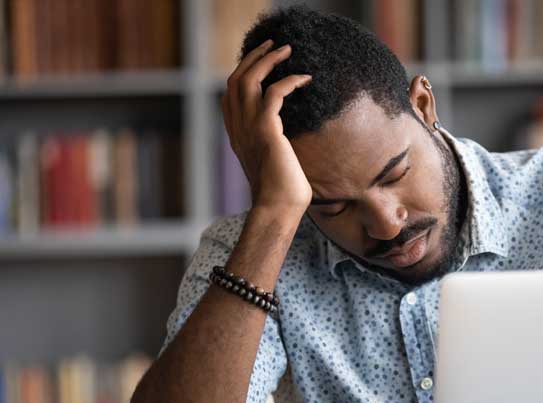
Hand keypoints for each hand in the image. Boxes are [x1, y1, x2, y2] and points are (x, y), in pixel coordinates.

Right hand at [221, 40, 313, 211]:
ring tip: (286, 50)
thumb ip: (274, 147)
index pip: (230, 95)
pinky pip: (275, 93)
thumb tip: (287, 143)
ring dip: (268, 60)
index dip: (243, 73)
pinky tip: (305, 79)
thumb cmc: (282, 193)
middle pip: (235, 80)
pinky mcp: (267, 130)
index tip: (260, 62)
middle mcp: (238, 128)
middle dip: (253, 58)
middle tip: (273, 45)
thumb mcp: (274, 164)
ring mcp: (249, 128)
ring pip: (248, 79)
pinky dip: (289, 80)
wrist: (278, 208)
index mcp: (237, 135)